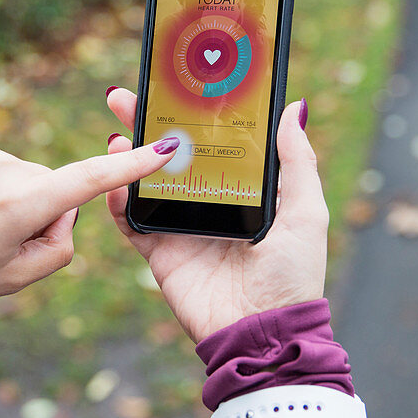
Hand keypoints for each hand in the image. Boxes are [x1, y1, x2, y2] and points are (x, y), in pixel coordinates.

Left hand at [0, 131, 179, 308]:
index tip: (162, 148)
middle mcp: (2, 168)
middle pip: (50, 184)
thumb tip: (65, 207)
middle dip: (39, 207)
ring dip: (7, 194)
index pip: (90, 180)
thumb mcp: (16, 278)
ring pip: (19, 172)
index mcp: (21, 205)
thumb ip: (60, 244)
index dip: (131, 165)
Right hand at [104, 88, 327, 342]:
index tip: (177, 83)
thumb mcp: (305, 212)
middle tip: (128, 95)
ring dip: (127, 155)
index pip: (213, 143)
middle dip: (148, 124)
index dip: (193, 114)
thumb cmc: (293, 275)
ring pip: (146, 182)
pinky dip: (117, 201)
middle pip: (171, 155)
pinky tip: (112, 177)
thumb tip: (293, 108)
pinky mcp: (160, 253)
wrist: (263, 333)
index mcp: (242, 191)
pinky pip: (131, 223)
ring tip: (118, 130)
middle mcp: (209, 204)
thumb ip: (296, 162)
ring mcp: (181, 228)